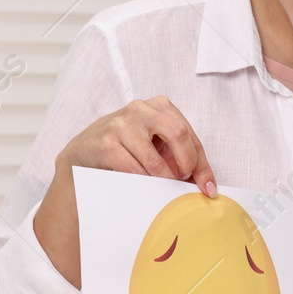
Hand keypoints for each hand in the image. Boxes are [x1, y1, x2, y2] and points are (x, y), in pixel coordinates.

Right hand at [34, 96, 216, 286]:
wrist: (84, 151)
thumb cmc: (128, 148)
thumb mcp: (157, 146)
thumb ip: (182, 159)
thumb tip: (208, 186)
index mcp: (160, 105)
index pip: (189, 134)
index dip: (201, 163)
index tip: (207, 188)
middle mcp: (141, 109)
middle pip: (178, 133)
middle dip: (185, 164)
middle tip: (181, 181)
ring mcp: (121, 124)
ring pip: (154, 159)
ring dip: (163, 179)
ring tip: (161, 186)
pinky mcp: (106, 143)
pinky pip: (133, 169)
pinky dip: (143, 182)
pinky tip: (142, 185)